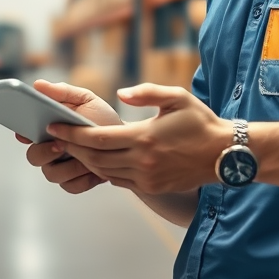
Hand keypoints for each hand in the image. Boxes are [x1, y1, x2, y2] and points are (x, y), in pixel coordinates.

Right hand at [16, 80, 122, 194]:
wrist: (126, 140)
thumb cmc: (102, 119)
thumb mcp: (86, 99)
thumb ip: (63, 92)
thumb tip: (38, 85)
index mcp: (48, 129)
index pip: (25, 132)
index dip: (22, 133)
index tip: (26, 132)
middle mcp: (49, 149)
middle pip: (33, 157)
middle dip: (45, 152)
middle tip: (60, 144)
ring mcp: (60, 167)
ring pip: (51, 174)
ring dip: (68, 166)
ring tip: (86, 158)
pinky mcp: (74, 183)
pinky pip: (70, 186)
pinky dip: (82, 179)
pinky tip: (94, 170)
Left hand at [48, 84, 231, 194]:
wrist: (225, 154)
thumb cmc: (200, 122)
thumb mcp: (176, 97)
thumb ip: (146, 92)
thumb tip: (120, 95)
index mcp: (144, 138)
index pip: (97, 139)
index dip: (71, 134)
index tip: (53, 126)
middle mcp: (142, 161)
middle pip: (94, 158)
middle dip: (72, 148)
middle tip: (54, 137)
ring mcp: (147, 177)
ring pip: (104, 172)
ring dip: (85, 160)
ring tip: (72, 147)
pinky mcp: (153, 186)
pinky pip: (119, 180)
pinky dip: (104, 170)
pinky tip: (97, 159)